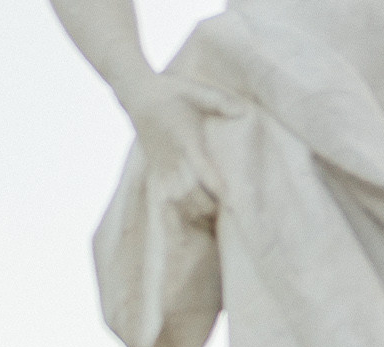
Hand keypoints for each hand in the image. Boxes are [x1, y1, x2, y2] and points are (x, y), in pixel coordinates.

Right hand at [131, 77, 224, 220]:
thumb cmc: (171, 92)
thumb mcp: (196, 91)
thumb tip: (244, 110)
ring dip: (194, 213)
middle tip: (226, 213)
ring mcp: (162, 168)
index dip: (219, 191)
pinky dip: (178, 211)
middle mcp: (174, 160)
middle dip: (209, 208)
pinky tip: (189, 217)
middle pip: (192, 196)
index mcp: (187, 141)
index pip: (205, 173)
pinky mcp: (155, 172)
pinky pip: (166, 200)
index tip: (233, 205)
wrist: (139, 97)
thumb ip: (220, 101)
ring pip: (178, 202)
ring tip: (210, 218)